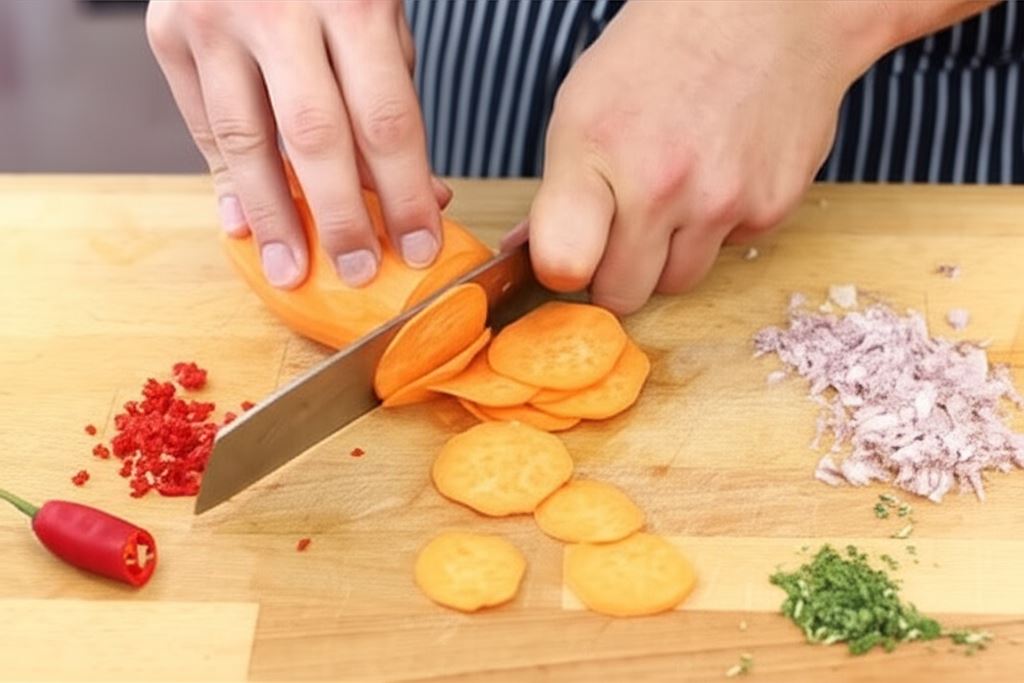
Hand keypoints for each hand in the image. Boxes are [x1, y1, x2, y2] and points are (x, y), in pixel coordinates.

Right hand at [146, 0, 448, 288]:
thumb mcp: (377, 15)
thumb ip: (391, 99)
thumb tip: (421, 196)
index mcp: (352, 0)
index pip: (385, 120)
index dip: (404, 193)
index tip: (420, 247)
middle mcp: (278, 8)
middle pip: (316, 138)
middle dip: (341, 218)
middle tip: (358, 274)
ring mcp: (214, 18)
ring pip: (246, 141)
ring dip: (273, 216)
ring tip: (292, 270)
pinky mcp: (168, 31)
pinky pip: (203, 125)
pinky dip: (226, 180)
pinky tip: (244, 225)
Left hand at [527, 1, 876, 313]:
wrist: (769, 11)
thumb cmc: (662, 51)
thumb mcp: (584, 104)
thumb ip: (559, 189)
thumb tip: (529, 253)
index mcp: (599, 149)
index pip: (564, 263)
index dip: (559, 272)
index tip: (565, 260)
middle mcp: (662, 183)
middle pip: (623, 294)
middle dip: (614, 273)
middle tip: (619, 230)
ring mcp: (723, 200)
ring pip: (678, 283)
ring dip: (667, 256)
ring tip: (673, 194)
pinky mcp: (772, 209)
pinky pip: (729, 252)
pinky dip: (718, 229)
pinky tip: (718, 174)